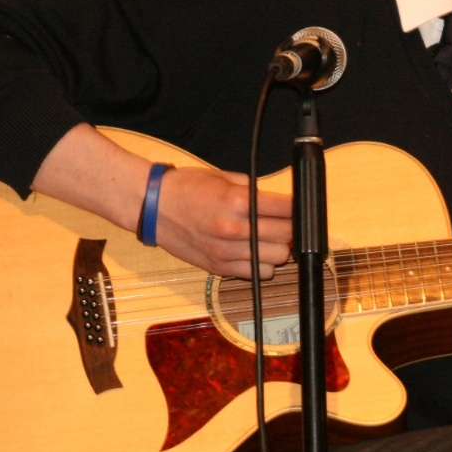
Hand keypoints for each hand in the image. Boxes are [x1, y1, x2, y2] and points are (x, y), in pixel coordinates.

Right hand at [154, 166, 292, 278]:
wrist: (152, 207)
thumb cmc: (186, 189)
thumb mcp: (224, 177)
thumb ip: (254, 191)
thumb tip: (280, 202)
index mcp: (237, 201)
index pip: (286, 209)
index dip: (297, 207)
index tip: (298, 206)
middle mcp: (234, 229)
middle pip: (286, 236)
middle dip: (291, 228)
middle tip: (285, 221)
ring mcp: (226, 251)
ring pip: (277, 259)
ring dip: (279, 248)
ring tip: (268, 238)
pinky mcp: (218, 267)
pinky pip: (256, 274)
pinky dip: (262, 264)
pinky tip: (255, 252)